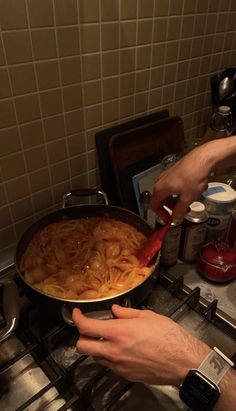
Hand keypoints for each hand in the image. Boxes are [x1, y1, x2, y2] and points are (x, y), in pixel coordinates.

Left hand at [72, 304, 209, 385]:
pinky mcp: (125, 375)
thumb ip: (127, 313)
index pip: (86, 327)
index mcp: (119, 332)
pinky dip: (108, 356)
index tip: (77, 314)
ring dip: (95, 346)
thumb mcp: (149, 316)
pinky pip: (108, 365)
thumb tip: (116, 310)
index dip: (77, 318)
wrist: (184, 362)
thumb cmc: (170, 338)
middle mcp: (114, 350)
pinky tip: (120, 349)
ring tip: (106, 338)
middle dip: (81, 336)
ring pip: (94, 357)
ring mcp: (118, 365)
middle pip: (82, 346)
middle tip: (89, 328)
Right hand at [150, 145, 210, 220]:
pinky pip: (174, 186)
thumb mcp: (187, 199)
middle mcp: (161, 181)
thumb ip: (179, 211)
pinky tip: (192, 191)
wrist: (201, 159)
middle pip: (162, 200)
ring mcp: (167, 175)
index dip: (161, 215)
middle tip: (181, 213)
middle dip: (172, 208)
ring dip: (177, 200)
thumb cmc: (193, 176)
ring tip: (189, 202)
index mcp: (160, 188)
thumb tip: (175, 217)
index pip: (154, 206)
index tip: (169, 220)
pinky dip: (180, 192)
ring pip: (169, 193)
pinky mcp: (175, 172)